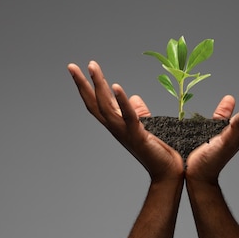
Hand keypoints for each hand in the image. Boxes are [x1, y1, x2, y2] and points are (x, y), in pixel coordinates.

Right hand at [68, 61, 183, 181]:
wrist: (167, 172)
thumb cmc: (157, 150)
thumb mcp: (146, 124)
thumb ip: (138, 111)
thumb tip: (133, 98)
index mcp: (117, 123)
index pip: (97, 103)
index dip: (86, 87)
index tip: (78, 69)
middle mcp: (116, 127)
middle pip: (94, 103)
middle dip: (83, 84)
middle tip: (71, 66)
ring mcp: (125, 132)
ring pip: (106, 106)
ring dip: (98, 85)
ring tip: (92, 67)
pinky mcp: (138, 135)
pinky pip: (128, 115)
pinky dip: (121, 100)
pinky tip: (116, 86)